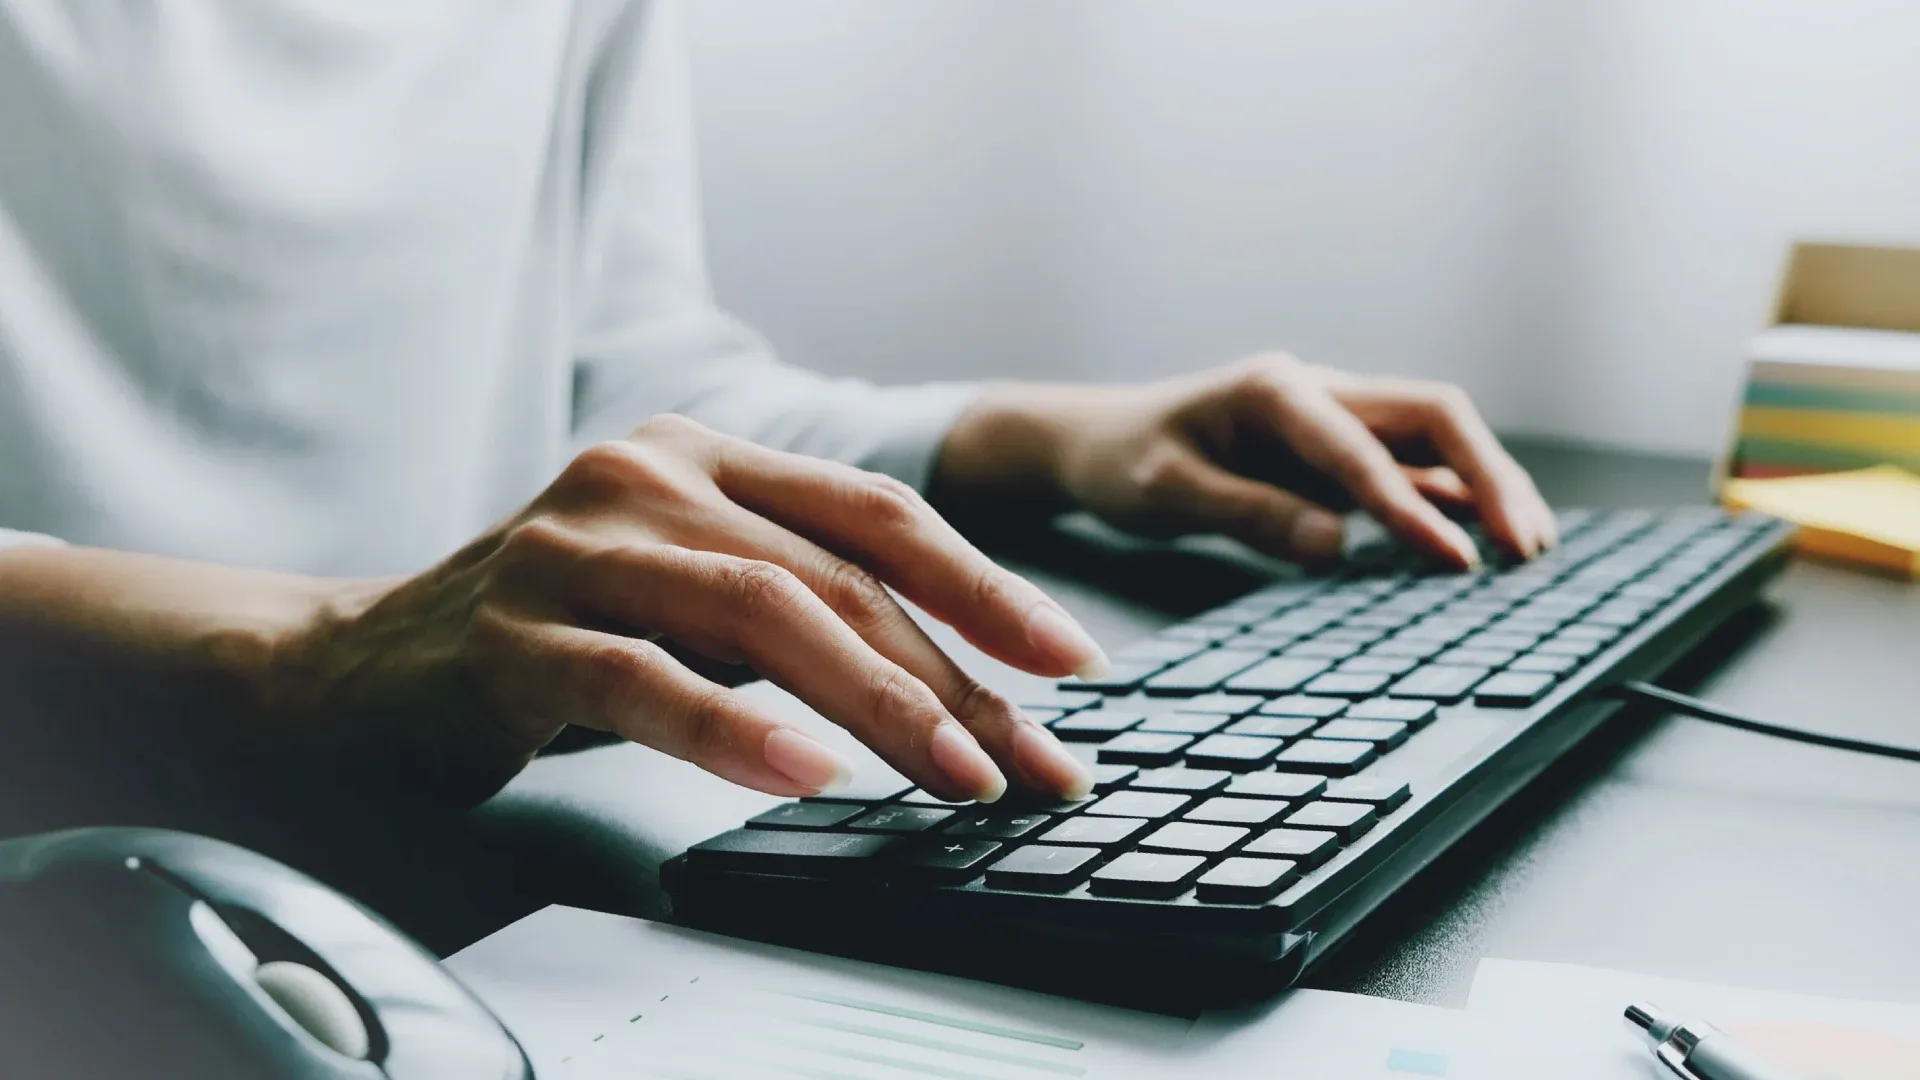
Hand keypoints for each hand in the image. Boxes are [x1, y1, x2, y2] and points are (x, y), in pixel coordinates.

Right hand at [281, 415, 1104, 803]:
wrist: (362, 664)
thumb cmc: (559, 634)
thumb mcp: (689, 594)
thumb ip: (798, 603)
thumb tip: (962, 685)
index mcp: (703, 455)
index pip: (873, 513)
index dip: (982, 586)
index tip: (1068, 663)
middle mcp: (644, 475)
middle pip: (834, 572)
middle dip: (951, 674)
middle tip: (1031, 759)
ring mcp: (573, 547)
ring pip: (758, 615)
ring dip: (875, 705)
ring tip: (955, 777)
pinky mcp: (512, 635)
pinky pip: (644, 681)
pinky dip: (732, 733)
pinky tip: (805, 776)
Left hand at [934, 354, 1554, 567]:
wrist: (1097, 441)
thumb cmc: (1124, 463)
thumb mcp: (1166, 493)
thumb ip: (1250, 514)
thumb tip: (1338, 544)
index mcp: (1275, 390)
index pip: (1363, 447)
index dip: (1412, 506)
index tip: (1455, 562)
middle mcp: (1319, 392)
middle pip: (1432, 417)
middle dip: (1487, 477)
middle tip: (1527, 549)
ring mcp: (1334, 419)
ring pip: (1435, 441)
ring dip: (1486, 488)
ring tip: (1531, 551)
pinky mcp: (1337, 453)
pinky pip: (1413, 471)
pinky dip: (1454, 503)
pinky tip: (1488, 544)